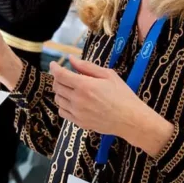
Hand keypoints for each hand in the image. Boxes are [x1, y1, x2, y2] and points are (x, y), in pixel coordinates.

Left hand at [51, 57, 174, 155]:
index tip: (53, 64)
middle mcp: (77, 100)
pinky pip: (62, 112)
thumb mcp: (108, 75)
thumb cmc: (122, 95)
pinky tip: (72, 101)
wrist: (130, 119)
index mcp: (84, 85)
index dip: (54, 68)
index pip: (60, 75)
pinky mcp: (79, 123)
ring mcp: (77, 113)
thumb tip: (71, 59)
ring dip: (60, 91)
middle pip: (57, 86)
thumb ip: (87, 67)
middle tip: (65, 75)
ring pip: (58, 99)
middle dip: (58, 78)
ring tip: (70, 88)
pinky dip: (63, 105)